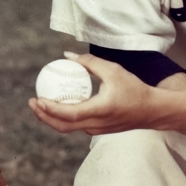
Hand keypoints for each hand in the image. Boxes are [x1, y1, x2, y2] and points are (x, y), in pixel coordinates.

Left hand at [28, 53, 166, 134]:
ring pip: (67, 128)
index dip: (50, 109)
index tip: (37, 99)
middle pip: (62, 126)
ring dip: (51, 118)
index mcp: (99, 110)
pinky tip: (58, 104)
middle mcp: (96, 124)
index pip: (69, 114)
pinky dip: (63, 117)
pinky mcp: (98, 130)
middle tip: (32, 102)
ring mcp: (96, 130)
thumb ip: (89, 62)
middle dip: (43, 116)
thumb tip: (67, 55)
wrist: (152, 111)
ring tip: (40, 103)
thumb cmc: (135, 88)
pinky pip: (75, 125)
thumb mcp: (113, 70)